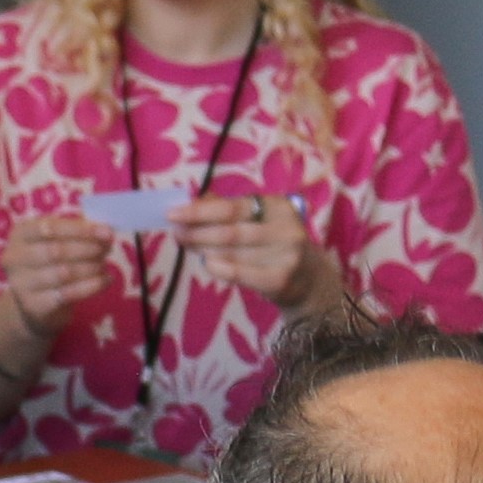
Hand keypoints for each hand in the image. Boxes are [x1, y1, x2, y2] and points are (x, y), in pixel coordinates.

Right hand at [0, 212, 118, 339]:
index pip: (50, 227)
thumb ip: (80, 234)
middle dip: (87, 249)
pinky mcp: (33, 306)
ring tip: (104, 266)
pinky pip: (68, 294)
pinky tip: (105, 281)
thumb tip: (106, 233)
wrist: (36, 306)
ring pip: (63, 273)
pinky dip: (92, 286)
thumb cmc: (50, 265)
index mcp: (20, 234)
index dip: (80, 230)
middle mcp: (14, 257)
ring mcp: (20, 284)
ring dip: (90, 268)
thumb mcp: (59, 242)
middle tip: (107, 250)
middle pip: (56, 250)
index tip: (107, 233)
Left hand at [172, 187, 343, 317]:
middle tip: (176, 233)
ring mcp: (285, 255)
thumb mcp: (259, 221)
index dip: (199, 211)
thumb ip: (227, 209)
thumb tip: (191, 202)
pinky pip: (238, 273)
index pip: (232, 207)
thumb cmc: (274, 245)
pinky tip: (206, 263)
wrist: (309, 280)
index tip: (173, 214)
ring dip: (202, 249)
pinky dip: (217, 267)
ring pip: (231, 252)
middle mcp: (286, 228)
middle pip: (229, 230)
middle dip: (196, 232)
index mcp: (278, 206)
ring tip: (188, 246)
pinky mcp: (280, 280)